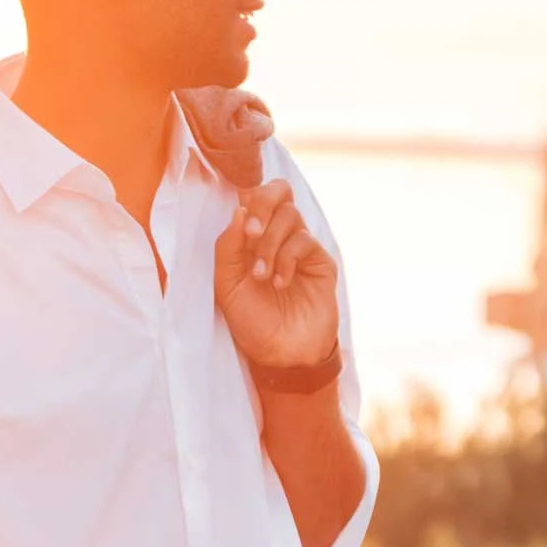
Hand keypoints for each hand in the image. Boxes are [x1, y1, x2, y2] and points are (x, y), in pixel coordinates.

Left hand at [214, 179, 339, 371]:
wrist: (282, 355)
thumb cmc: (252, 323)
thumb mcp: (227, 286)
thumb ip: (228, 247)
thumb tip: (239, 208)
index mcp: (250, 238)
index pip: (253, 195)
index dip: (247, 196)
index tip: (239, 222)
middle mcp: (276, 236)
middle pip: (278, 191)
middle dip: (263, 204)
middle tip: (251, 233)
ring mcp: (299, 247)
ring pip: (290, 215)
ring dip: (270, 244)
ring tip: (262, 276)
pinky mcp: (319, 261)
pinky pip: (304, 240)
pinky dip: (287, 259)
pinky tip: (280, 283)